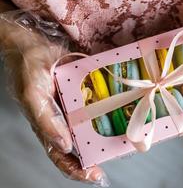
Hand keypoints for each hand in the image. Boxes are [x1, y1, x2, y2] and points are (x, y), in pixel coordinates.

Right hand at [0, 12, 108, 186]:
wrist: (32, 41)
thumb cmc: (27, 66)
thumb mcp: (32, 93)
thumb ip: (45, 121)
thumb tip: (64, 146)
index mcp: (47, 126)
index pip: (60, 155)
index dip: (75, 170)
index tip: (94, 176)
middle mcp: (61, 120)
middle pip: (78, 146)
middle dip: (94, 158)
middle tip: (112, 161)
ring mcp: (72, 107)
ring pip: (89, 128)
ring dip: (104, 137)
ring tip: (121, 144)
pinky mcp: (81, 93)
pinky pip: (95, 106)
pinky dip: (107, 113)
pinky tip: (120, 114)